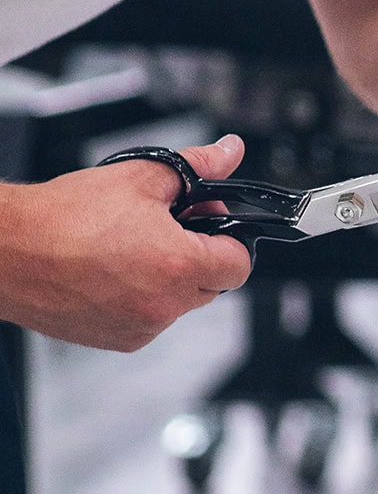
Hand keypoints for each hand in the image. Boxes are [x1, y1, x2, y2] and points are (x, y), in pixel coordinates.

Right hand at [0, 135, 252, 351]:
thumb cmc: (62, 219)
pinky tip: (115, 271)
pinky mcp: (115, 340)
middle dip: (200, 254)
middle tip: (170, 226)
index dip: (230, 237)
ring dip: (171, 278)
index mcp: (178, 266)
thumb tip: (228, 153)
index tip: (209, 222)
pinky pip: (149, 320)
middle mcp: (163, 305)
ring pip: (180, 303)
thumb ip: (197, 166)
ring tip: (135, 246)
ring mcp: (139, 327)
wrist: (6, 251)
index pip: (240, 264)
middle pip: (213, 284)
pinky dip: (143, 298)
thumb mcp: (141, 177)